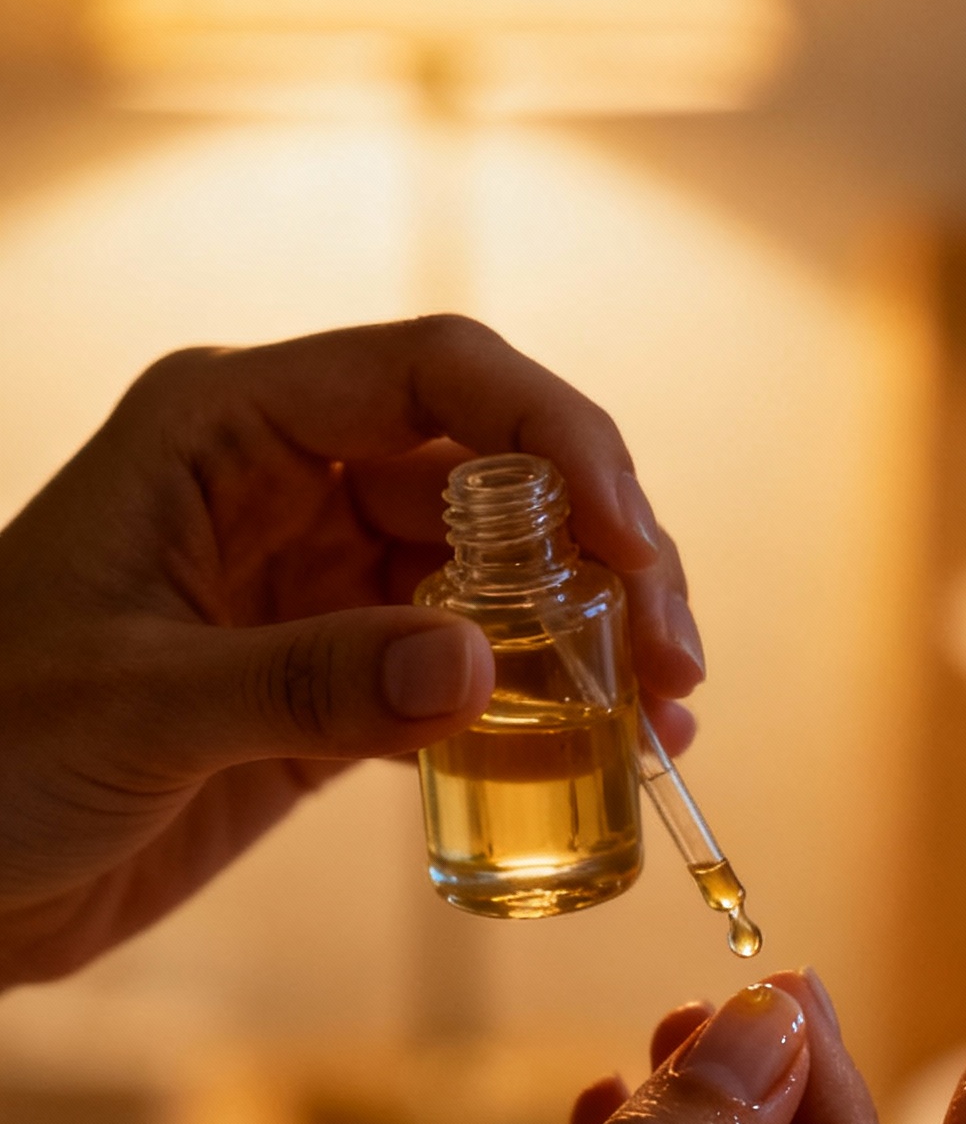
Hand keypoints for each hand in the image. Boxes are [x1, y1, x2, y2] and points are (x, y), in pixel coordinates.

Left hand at [0, 316, 702, 988]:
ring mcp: (314, 584)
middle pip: (496, 471)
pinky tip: (610, 751)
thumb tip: (482, 671)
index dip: (556, 436)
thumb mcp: (132, 707)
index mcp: (227, 426)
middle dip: (604, 550)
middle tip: (674, 654)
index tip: (628, 541)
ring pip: (498, 574)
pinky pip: (463, 674)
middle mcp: (287, 483)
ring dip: (591, 635)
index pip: (436, 373)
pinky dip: (540, 708)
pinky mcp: (329, 684)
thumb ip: (306, 683)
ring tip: (669, 716)